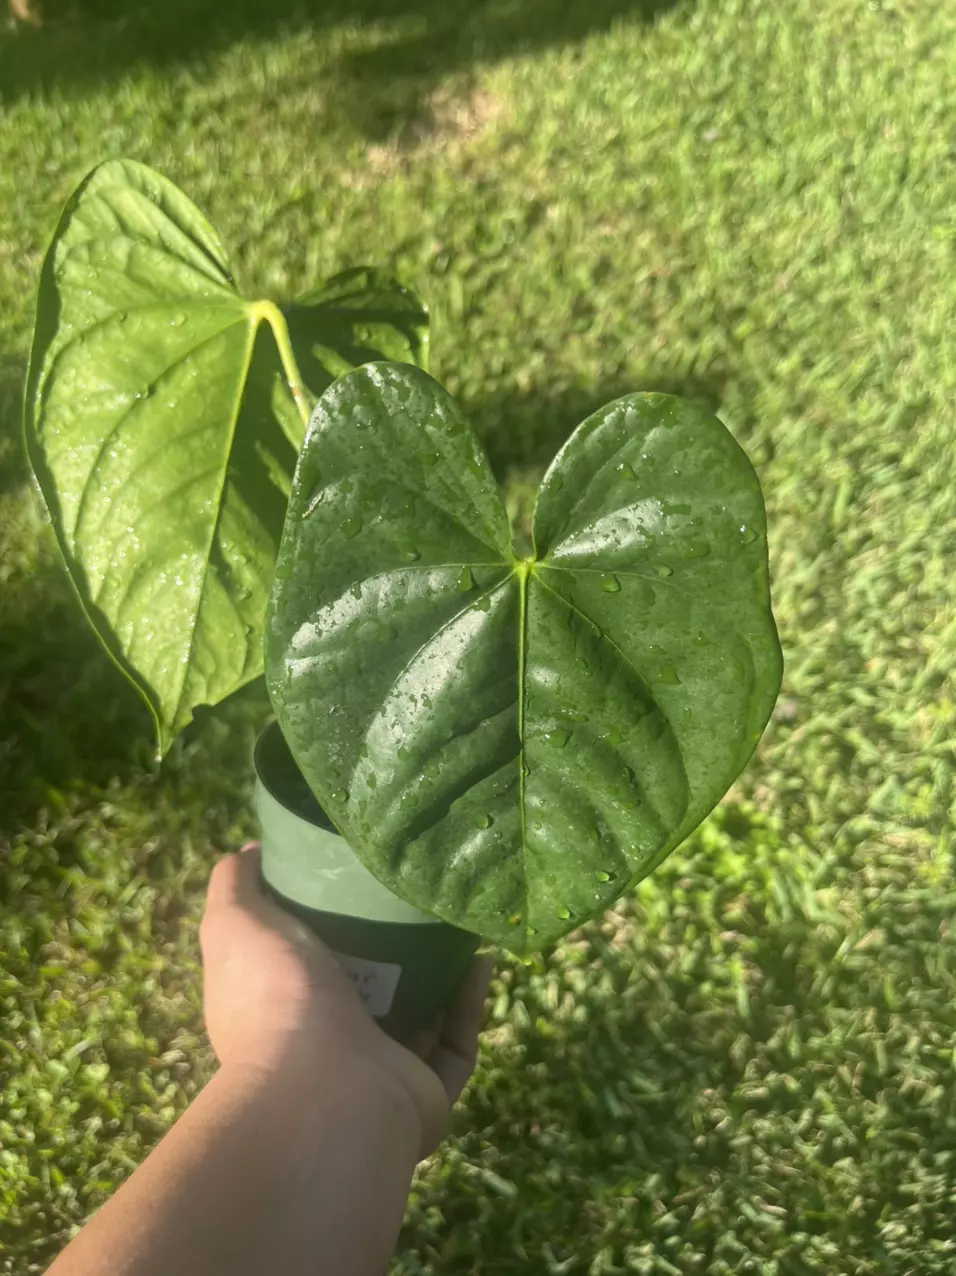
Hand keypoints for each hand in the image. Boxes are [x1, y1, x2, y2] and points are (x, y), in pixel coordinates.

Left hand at [199, 844, 492, 1155]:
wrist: (328, 1091)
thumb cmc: (278, 999)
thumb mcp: (236, 924)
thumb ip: (234, 887)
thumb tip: (249, 852)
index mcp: (279, 1012)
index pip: (301, 967)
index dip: (325, 923)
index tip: (352, 877)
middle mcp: (324, 1048)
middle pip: (366, 991)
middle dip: (393, 947)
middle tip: (415, 897)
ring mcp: (376, 1074)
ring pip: (418, 1019)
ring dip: (441, 974)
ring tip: (458, 922)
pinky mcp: (423, 1092)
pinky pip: (456, 1045)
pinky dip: (468, 1004)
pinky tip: (480, 959)